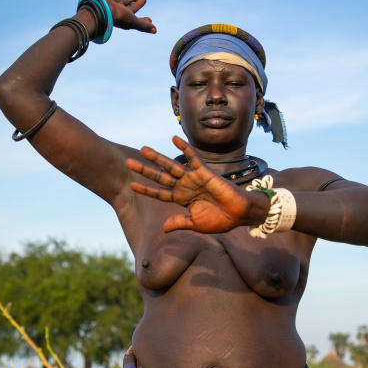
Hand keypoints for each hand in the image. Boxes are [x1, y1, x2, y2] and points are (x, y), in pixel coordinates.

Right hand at [100, 0, 155, 33]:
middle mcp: (121, 12)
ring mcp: (115, 4)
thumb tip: (155, 30)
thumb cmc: (119, 17)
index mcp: (127, 19)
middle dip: (138, 5)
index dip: (144, 21)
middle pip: (131, 8)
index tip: (150, 19)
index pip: (137, 20)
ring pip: (125, 0)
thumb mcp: (134, 22)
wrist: (102, 8)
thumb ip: (144, 26)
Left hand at [126, 137, 269, 232]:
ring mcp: (194, 178)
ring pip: (172, 166)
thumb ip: (180, 223)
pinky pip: (193, 158)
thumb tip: (164, 228)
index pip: (160, 193)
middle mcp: (185, 187)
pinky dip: (184, 148)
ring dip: (158, 158)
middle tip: (129, 162)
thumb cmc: (220, 220)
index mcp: (182, 200)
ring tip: (143, 149)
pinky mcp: (205, 172)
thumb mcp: (196, 224)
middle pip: (161, 177)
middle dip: (145, 170)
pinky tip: (174, 139)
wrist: (239, 214)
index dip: (146, 189)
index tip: (131, 184)